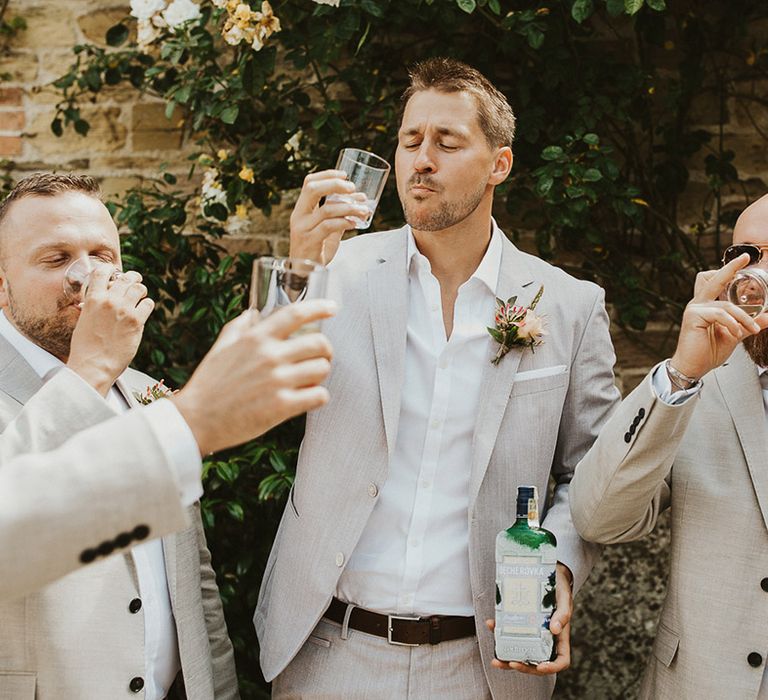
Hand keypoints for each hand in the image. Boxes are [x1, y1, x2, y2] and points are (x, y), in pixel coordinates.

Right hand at [67, 267, 153, 395]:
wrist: (94, 365)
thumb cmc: (85, 348)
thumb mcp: (83, 322)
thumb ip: (91, 309)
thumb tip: (91, 303)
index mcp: (93, 299)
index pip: (103, 272)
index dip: (111, 270)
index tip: (115, 273)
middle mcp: (109, 301)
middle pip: (126, 278)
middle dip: (132, 278)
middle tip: (135, 281)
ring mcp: (124, 310)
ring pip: (140, 288)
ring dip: (141, 291)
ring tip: (140, 296)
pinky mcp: (136, 321)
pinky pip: (148, 304)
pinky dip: (147, 305)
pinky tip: (143, 311)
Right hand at [171, 300, 335, 454]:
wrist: (196, 420)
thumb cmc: (208, 384)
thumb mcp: (221, 347)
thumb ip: (239, 327)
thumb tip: (252, 313)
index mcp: (256, 339)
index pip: (296, 314)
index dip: (319, 308)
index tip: (332, 308)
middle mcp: (270, 357)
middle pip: (319, 343)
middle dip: (326, 350)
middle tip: (322, 357)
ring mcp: (277, 382)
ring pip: (322, 370)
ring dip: (321, 375)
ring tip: (311, 380)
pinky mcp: (282, 407)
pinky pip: (319, 396)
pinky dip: (319, 396)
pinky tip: (309, 398)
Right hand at [289, 169, 369, 263]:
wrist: (304, 273)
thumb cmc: (315, 250)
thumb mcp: (326, 230)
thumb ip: (337, 217)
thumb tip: (357, 203)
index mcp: (301, 209)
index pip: (309, 183)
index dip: (327, 175)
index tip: (345, 175)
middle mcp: (299, 216)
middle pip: (313, 189)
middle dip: (335, 184)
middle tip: (353, 188)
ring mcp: (303, 228)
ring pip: (326, 209)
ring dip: (349, 207)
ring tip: (364, 210)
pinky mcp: (310, 241)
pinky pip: (329, 227)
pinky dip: (344, 222)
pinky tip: (355, 223)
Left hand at [486, 562, 572, 675]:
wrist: (550, 573)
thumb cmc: (560, 587)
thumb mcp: (564, 598)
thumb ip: (563, 613)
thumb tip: (555, 629)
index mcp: (560, 637)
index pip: (561, 660)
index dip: (551, 668)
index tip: (539, 667)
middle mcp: (546, 639)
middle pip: (537, 662)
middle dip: (523, 667)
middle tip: (511, 663)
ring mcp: (533, 633)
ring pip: (521, 652)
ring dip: (507, 659)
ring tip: (495, 659)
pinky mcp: (521, 623)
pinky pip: (510, 633)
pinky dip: (500, 633)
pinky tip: (491, 625)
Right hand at [669, 253, 767, 379]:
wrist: (693, 367)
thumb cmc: (707, 352)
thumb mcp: (734, 334)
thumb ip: (748, 323)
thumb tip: (767, 317)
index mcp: (706, 306)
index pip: (715, 281)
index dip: (727, 270)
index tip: (742, 260)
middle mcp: (698, 304)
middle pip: (712, 278)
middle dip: (730, 267)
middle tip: (744, 259)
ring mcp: (694, 309)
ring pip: (726, 304)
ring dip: (744, 317)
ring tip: (752, 329)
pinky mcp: (693, 317)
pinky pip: (720, 314)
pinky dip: (732, 323)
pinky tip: (735, 332)